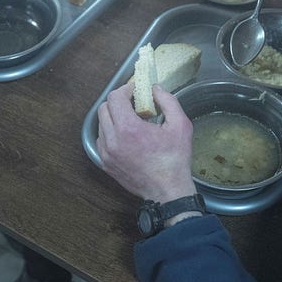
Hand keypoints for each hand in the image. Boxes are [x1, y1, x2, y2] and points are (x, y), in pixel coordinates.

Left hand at [96, 83, 197, 203]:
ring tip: (131, 121)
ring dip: (113, 117)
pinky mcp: (106, 163)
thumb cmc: (174, 160)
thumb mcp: (180, 126)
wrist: (167, 191)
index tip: (135, 91)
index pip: (115, 98)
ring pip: (101, 124)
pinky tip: (126, 136)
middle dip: (118, 102)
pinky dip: (110, 133)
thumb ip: (169, 102)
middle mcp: (112, 140)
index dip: (125, 90)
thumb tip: (156, 89)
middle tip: (133, 104)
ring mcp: (106, 153)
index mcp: (129, 129)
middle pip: (104, 108)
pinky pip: (101, 140)